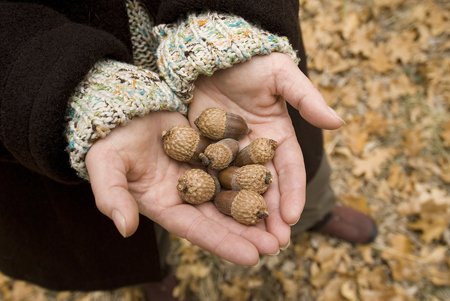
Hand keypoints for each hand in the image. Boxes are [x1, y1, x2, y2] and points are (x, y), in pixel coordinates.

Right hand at [85, 111, 279, 264]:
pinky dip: (252, 175)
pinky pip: (234, 165)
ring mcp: (199, 173)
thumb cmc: (111, 138)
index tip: (252, 257)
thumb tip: (125, 229)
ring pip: (231, 194)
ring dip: (255, 208)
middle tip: (277, 246)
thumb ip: (112, 196)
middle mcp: (185, 193)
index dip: (222, 243)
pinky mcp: (209, 152)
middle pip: (220, 218)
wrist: (124, 107)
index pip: (195, 229)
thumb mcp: (106, 165)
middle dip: (247, 233)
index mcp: (163, 204)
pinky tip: (274, 183)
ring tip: (282, 222)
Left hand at [188, 53, 343, 246]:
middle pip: (264, 187)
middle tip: (273, 245)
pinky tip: (214, 222)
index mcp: (277, 135)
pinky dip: (212, 200)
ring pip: (237, 190)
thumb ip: (306, 98)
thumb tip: (338, 123)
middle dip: (270, 216)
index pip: (288, 169)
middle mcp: (254, 150)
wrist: (213, 53)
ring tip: (247, 244)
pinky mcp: (204, 151)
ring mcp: (228, 153)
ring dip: (243, 217)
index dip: (292, 193)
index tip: (293, 218)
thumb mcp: (281, 76)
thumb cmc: (252, 61)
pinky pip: (209, 178)